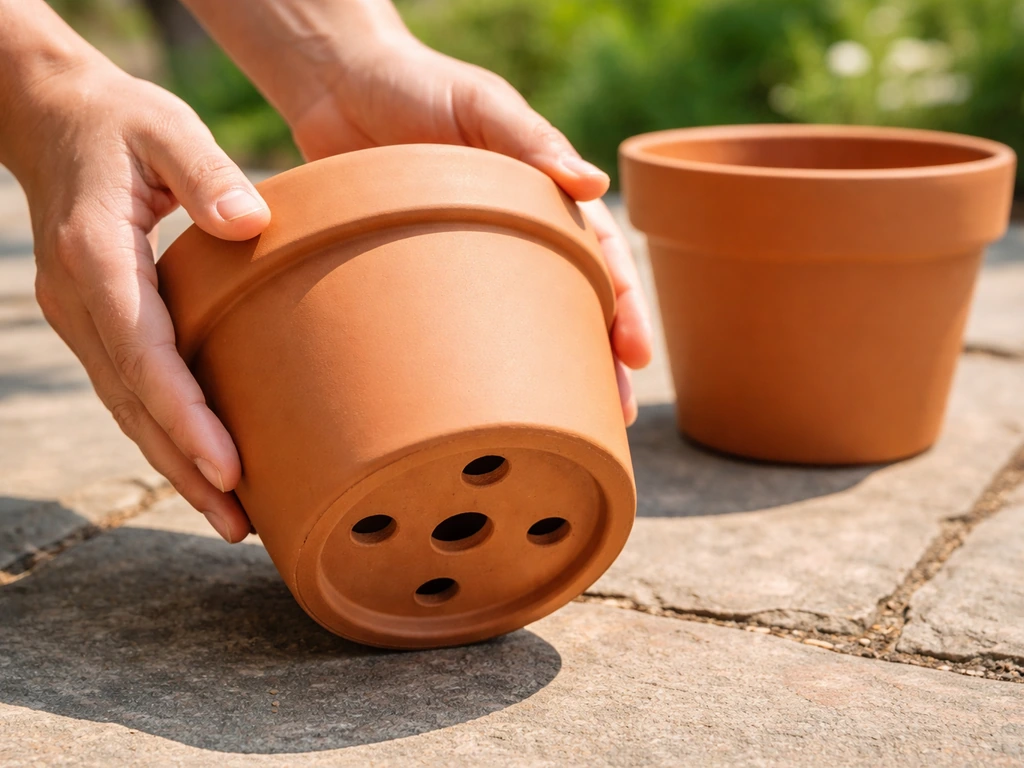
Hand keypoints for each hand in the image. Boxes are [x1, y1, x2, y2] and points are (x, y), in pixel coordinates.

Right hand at [10, 60, 269, 541]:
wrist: (52, 118)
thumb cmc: (122, 121)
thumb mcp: (166, 128)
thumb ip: (205, 173)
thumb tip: (250, 222)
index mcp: (98, 258)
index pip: (144, 355)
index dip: (184, 417)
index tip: (228, 468)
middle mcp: (80, 302)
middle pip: (133, 405)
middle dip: (183, 469)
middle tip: (237, 525)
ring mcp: (80, 319)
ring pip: (127, 410)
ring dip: (172, 467)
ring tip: (228, 518)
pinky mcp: (94, 323)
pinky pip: (128, 392)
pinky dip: (161, 434)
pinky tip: (197, 465)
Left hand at [289, 39, 652, 422]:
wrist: (334, 85)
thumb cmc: (415, 83)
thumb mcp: (479, 104)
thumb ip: (530, 139)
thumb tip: (594, 181)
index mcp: (542, 192)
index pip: (597, 256)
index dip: (621, 306)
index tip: (633, 356)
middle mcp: (513, 230)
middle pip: (568, 302)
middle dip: (596, 358)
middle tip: (615, 414)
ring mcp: (467, 257)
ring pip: (518, 322)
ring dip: (547, 371)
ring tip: (565, 423)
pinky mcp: (421, 273)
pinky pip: (459, 321)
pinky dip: (478, 360)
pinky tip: (483, 399)